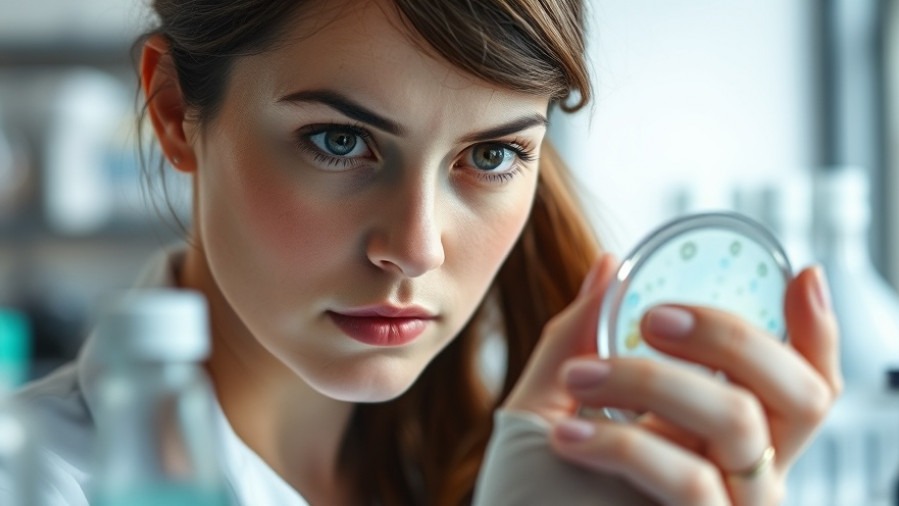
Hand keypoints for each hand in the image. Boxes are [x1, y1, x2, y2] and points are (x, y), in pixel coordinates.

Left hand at [502, 253, 841, 505]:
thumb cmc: (533, 486)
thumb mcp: (550, 402)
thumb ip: (577, 338)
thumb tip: (608, 265)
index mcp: (718, 435)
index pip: (800, 386)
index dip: (817, 333)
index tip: (799, 277)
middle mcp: (740, 473)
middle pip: (801, 395)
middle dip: (732, 335)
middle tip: (653, 318)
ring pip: (740, 423)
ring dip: (651, 380)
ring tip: (578, 377)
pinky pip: (690, 481)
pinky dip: (622, 444)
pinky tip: (565, 435)